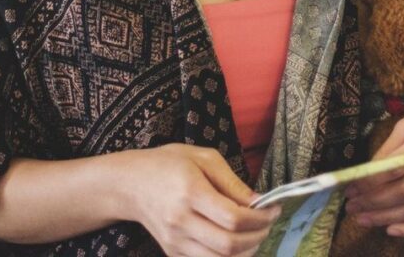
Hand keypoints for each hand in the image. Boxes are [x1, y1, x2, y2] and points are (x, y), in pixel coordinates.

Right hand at [124, 144, 277, 256]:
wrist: (130, 184)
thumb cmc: (167, 164)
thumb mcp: (202, 157)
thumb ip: (232, 181)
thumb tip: (258, 202)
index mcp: (190, 193)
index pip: (233, 218)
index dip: (260, 218)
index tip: (273, 209)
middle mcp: (181, 221)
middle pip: (229, 245)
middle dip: (257, 237)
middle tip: (267, 224)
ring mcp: (175, 241)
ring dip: (246, 251)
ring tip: (254, 234)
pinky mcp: (173, 253)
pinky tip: (236, 242)